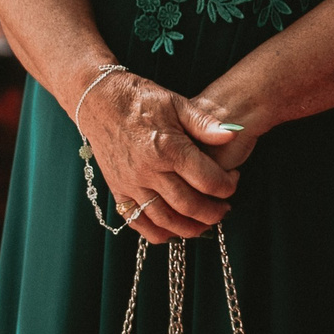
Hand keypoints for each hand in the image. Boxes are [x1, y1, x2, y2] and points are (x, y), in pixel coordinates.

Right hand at [76, 67, 246, 243]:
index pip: (206, 180)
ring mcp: (131, 183)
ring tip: (205, 226)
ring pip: (164, 219)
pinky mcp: (118, 190)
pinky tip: (172, 232)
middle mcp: (149, 171)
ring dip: (188, 229)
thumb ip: (204, 123)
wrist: (100, 101)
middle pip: (188, 205)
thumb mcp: (177, 103)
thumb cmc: (142, 99)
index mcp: (169, 148)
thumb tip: (232, 134)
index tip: (232, 182)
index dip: (226, 186)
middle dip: (212, 213)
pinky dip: (156, 233)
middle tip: (224, 210)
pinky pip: (137, 221)